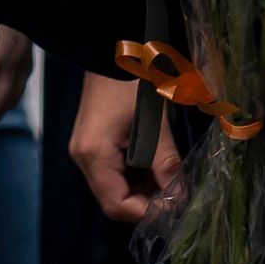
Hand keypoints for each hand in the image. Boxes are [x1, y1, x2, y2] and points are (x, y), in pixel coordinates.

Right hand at [69, 69, 179, 223]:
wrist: (113, 51)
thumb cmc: (132, 84)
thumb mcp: (154, 127)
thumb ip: (166, 166)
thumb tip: (181, 201)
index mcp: (93, 155)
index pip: (117, 205)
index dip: (147, 212)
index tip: (175, 206)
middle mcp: (83, 158)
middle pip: (114, 199)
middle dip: (147, 201)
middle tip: (176, 192)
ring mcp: (86, 151)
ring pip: (116, 187)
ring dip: (144, 188)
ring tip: (169, 176)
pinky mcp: (93, 144)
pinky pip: (114, 172)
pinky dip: (137, 174)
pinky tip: (156, 163)